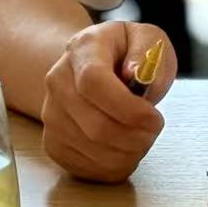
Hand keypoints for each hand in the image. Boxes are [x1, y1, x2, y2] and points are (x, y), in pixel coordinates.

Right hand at [41, 21, 174, 182]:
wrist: (91, 66)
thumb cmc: (126, 54)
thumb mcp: (147, 39)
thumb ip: (147, 52)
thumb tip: (137, 73)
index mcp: (84, 48)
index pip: (93, 81)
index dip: (126, 107)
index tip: (153, 117)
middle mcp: (59, 80)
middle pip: (94, 124)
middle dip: (135, 135)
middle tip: (155, 128)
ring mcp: (52, 114)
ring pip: (91, 149)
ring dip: (128, 152)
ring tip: (144, 137)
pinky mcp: (53, 142)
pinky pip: (84, 167)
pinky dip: (114, 166)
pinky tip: (127, 149)